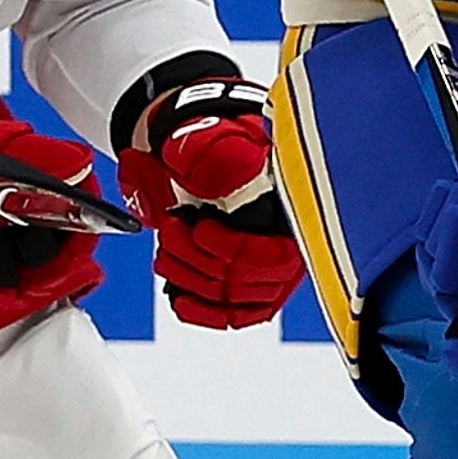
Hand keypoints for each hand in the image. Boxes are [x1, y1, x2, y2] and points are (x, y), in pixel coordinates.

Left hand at [119, 76, 306, 329]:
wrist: (205, 164)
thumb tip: (217, 165)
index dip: (231, 247)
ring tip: (167, 253)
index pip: (275, 253)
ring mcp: (269, 273)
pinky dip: (201, 311)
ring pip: (232, 298)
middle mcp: (286, 246)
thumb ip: (212, 152)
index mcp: (290, 209)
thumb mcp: (214, 142)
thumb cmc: (216, 153)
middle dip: (197, 258)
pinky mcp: (249, 292)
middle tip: (171, 233)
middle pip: (245, 278)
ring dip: (190, 278)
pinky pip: (231, 316)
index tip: (200, 230)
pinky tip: (180, 298)